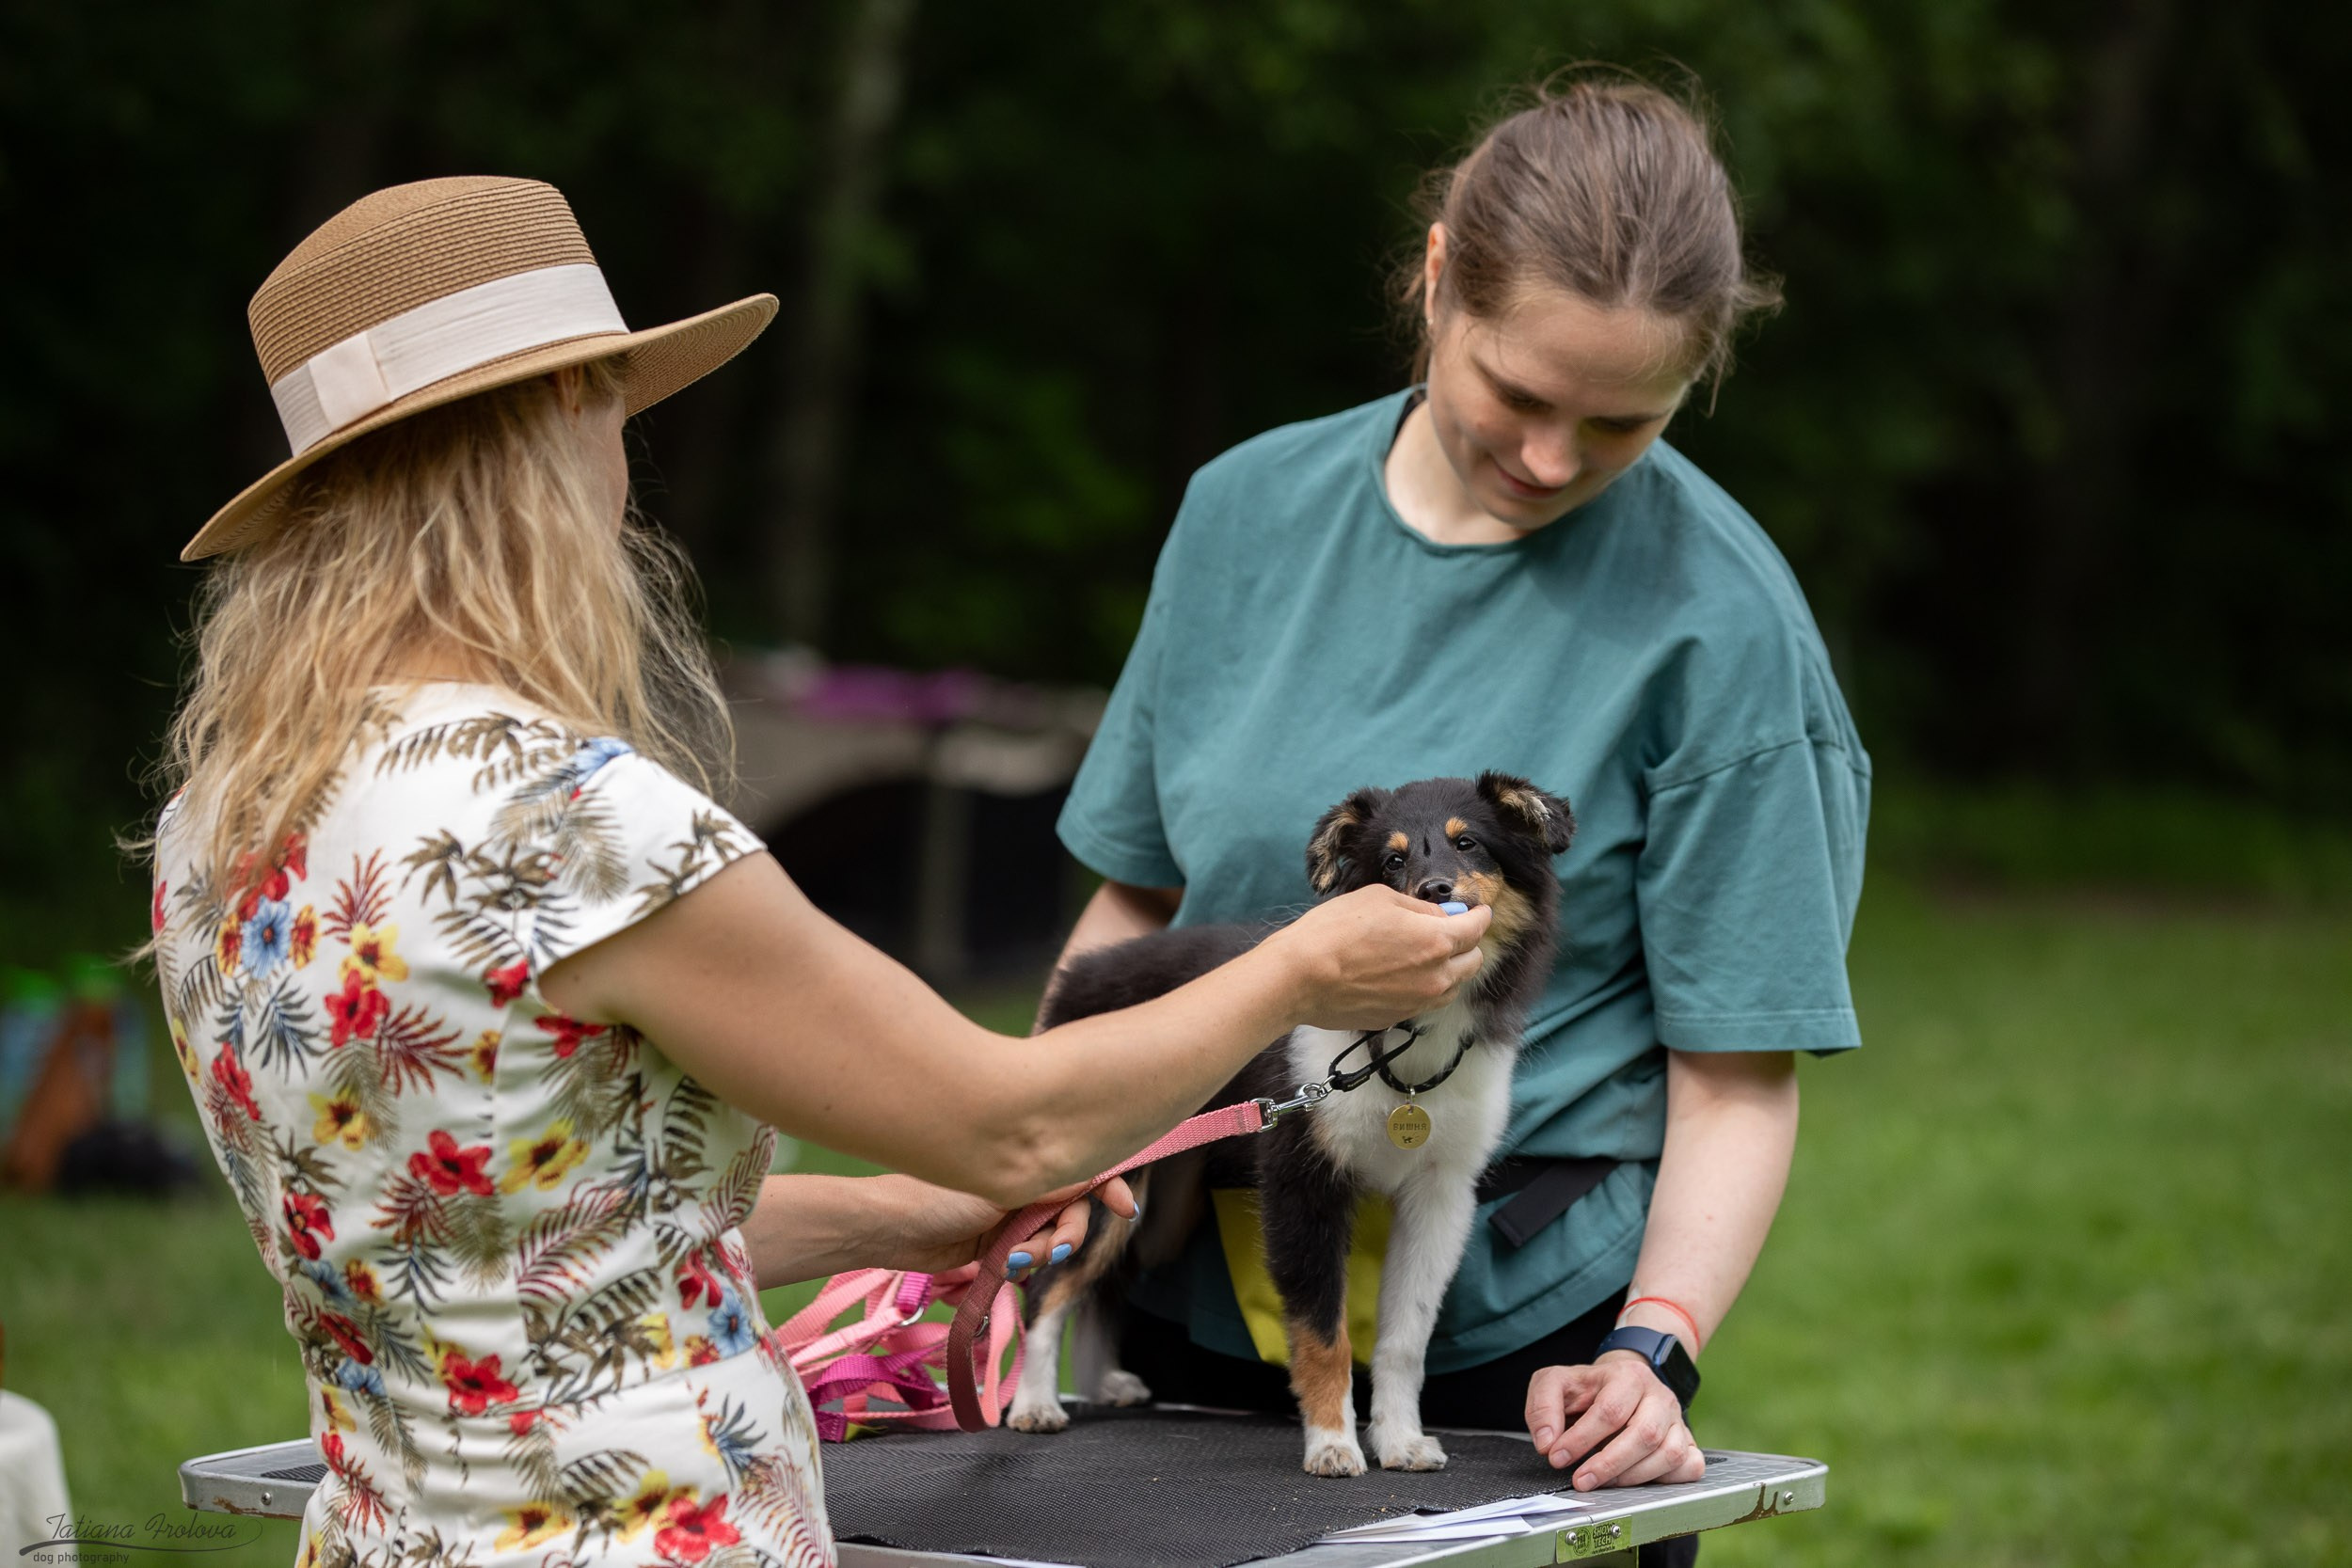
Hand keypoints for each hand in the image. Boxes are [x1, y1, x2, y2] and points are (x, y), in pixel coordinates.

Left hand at [876, 1174, 1139, 1278]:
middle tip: (1050, 1251)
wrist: (889, 1229)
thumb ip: (1051, 1187)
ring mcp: (1008, 1218)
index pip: (1080, 1173)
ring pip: (1049, 1240)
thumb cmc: (938, 1196)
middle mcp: (1022, 1187)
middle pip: (1071, 1213)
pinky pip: (1026, 1259)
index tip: (1127, 1210)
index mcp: (1025, 1162)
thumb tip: (1097, 1174)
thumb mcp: (1003, 1189)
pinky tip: (1005, 1270)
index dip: (1108, 1190)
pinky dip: (1022, 1267)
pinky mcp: (993, 1247)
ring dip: (1039, 1254)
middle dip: (1067, 1235)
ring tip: (1011, 1261)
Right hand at [1269, 885, 1490, 1029]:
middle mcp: (1435, 977)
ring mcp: (1417, 1002)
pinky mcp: (1397, 1018)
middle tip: (1452, 931)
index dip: (1480, 916)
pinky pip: (1425, 1002)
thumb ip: (1418, 908)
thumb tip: (1439, 916)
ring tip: (1428, 955)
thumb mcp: (1379, 899)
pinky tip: (1403, 975)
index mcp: (1436, 942)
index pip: (1477, 929)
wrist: (1300, 977)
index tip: (1478, 911)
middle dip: (1468, 944)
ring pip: (1453, 987)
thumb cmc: (1335, 931)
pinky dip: (1424, 987)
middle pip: (1473, 962)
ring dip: (1450, 970)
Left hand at [1525, 1355, 1705, 1489]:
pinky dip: (1669, 1480)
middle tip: (1581, 1480)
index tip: (1558, 1457)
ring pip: (1669, 1454)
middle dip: (1609, 1464)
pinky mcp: (1688, 1440)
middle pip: (1645, 1434)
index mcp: (1628, 1375)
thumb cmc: (1587, 1388)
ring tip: (1603, 1482)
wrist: (1620, 1382)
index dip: (1582, 1438)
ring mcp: (1677, 1419)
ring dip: (1632, 1477)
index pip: (1610, 1411)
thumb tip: (1547, 1442)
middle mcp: (1659, 1396)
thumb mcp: (1555, 1383)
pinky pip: (1691, 1467)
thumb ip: (1543, 1407)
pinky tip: (1639, 1481)